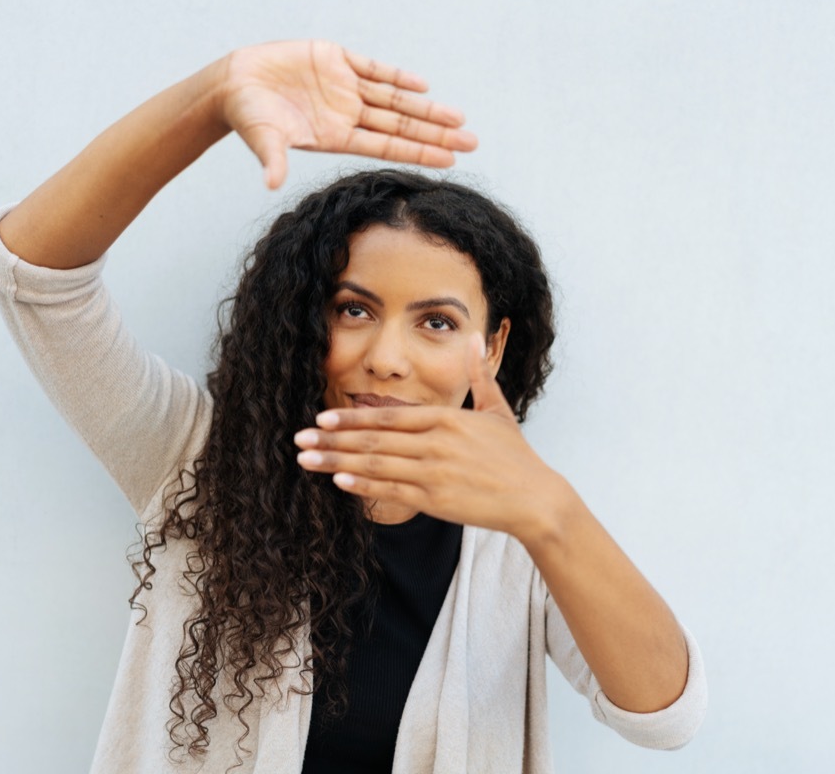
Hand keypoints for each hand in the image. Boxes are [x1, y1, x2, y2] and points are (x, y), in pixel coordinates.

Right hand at [218, 40, 477, 188]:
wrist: (233, 84)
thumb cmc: (248, 117)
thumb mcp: (263, 140)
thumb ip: (272, 160)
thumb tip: (270, 185)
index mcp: (337, 137)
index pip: (387, 146)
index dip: (419, 152)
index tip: (449, 160)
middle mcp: (348, 115)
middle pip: (401, 125)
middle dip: (436, 133)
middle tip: (471, 142)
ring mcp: (344, 88)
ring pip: (395, 99)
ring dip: (426, 109)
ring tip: (458, 119)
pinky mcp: (335, 60)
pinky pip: (373, 69)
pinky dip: (397, 77)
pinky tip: (422, 87)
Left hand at [294, 334, 572, 538]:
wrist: (536, 499)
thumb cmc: (516, 457)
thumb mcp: (497, 410)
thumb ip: (479, 374)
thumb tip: (475, 336)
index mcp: (445, 420)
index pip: (388, 416)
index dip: (351, 416)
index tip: (322, 418)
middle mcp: (434, 443)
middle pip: (373, 439)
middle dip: (332, 439)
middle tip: (298, 438)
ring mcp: (433, 472)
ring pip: (375, 464)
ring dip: (336, 462)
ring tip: (306, 459)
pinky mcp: (436, 500)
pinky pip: (392, 491)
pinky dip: (363, 485)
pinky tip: (338, 481)